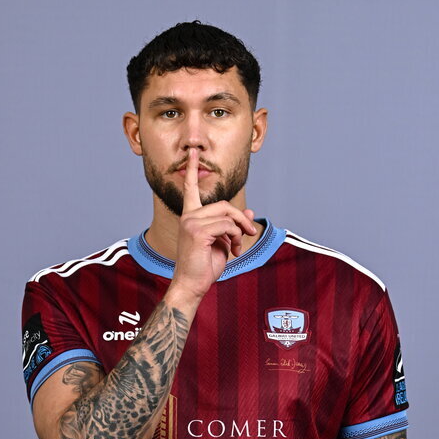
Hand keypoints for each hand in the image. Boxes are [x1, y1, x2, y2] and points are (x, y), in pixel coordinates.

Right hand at [170, 146, 256, 303]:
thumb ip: (233, 227)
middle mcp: (189, 216)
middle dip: (240, 219)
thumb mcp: (223, 243)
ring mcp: (191, 222)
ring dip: (239, 231)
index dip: (192, 170)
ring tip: (238, 247)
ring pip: (227, 215)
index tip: (193, 153)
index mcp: (191, 216)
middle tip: (249, 234)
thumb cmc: (204, 267)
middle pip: (223, 205)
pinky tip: (233, 250)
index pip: (190, 189)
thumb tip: (248, 214)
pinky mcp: (197, 231)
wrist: (192, 285)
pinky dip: (236, 237)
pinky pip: (227, 226)